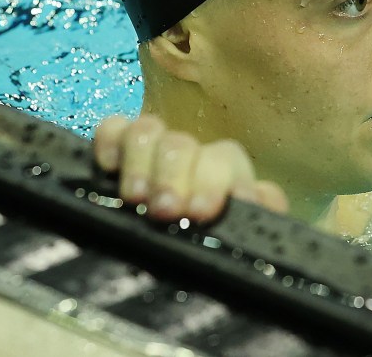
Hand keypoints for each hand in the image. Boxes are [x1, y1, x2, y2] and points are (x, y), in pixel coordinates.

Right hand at [93, 114, 288, 222]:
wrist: (180, 242)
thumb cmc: (214, 234)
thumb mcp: (243, 228)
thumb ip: (261, 212)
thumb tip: (263, 200)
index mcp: (225, 171)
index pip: (226, 160)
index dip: (216, 181)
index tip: (205, 209)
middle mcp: (191, 153)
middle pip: (182, 146)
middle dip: (174, 176)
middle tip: (166, 210)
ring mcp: (154, 147)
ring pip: (148, 131)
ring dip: (140, 163)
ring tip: (134, 197)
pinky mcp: (119, 147)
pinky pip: (112, 129)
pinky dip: (109, 140)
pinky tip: (108, 166)